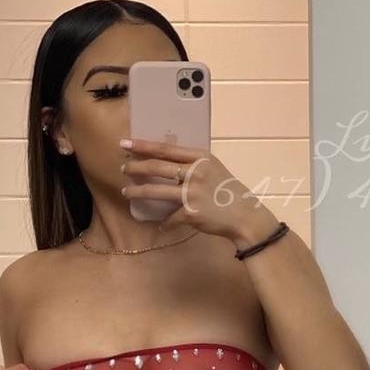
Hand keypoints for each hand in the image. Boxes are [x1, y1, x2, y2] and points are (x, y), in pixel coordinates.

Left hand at [120, 138, 259, 240]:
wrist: (245, 216)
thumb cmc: (230, 192)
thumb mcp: (214, 170)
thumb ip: (194, 165)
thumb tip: (168, 164)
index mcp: (201, 158)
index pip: (166, 149)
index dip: (143, 146)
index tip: (126, 144)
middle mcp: (195, 173)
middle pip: (157, 167)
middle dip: (136, 167)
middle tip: (124, 168)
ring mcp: (192, 193)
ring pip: (156, 191)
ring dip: (138, 191)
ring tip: (126, 191)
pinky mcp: (191, 213)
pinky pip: (171, 218)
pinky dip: (165, 223)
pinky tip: (160, 225)